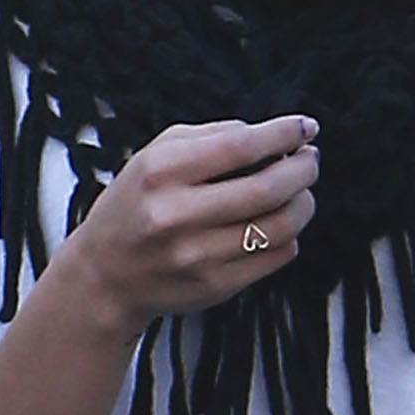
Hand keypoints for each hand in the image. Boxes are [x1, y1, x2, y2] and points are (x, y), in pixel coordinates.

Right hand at [56, 116, 318, 339]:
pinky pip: (276, 257)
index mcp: (161, 172)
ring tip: (301, 193)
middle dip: (302, 170)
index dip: (283, 134)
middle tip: (310, 161)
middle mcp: (177, 215)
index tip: (306, 128)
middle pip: (267, 188)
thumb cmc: (136, 205)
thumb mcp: (154, 157)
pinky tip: (279, 225)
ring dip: (303, 205)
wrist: (104, 276)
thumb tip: (272, 134)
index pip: (239, 146)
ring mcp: (197, 255)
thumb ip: (209, 137)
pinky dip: (289, 236)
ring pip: (279, 226)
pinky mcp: (215, 286)